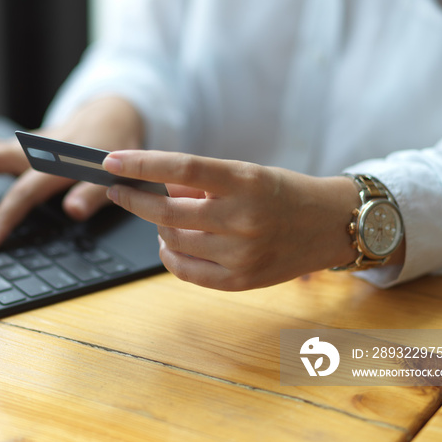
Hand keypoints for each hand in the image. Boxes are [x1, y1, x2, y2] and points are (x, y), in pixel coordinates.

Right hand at [0, 97, 143, 250]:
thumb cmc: (113, 150)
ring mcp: (21, 143)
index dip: (2, 219)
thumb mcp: (116, 175)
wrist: (109, 116)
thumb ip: (94, 194)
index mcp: (57, 161)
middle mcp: (33, 148)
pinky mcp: (15, 143)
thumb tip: (73, 212)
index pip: (22, 192)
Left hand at [103, 150, 361, 290]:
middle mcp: (244, 218)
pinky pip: (186, 271)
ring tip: (164, 215)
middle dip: (133, 199)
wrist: (330, 225)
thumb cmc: (283, 193)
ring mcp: (242, 254)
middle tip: (117, 190)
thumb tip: (155, 188)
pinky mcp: (241, 281)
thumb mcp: (247, 173)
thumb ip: (200, 183)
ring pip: (172, 241)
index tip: (111, 161)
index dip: (141, 164)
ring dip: (157, 225)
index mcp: (246, 181)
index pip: (182, 168)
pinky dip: (168, 254)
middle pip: (168, 211)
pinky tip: (168, 242)